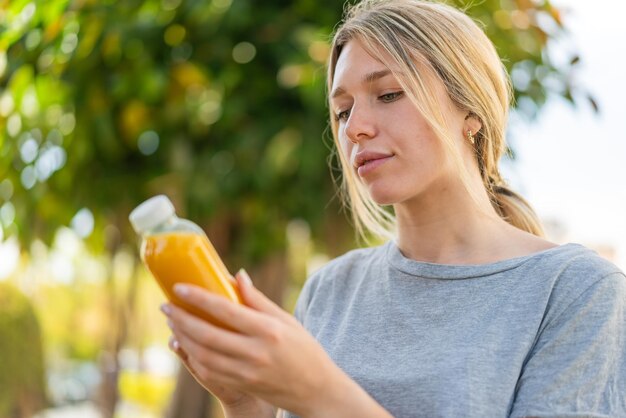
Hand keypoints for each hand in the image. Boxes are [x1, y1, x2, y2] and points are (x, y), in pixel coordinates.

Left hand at [161, 270, 352, 416]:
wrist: (317, 391)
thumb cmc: (305, 350)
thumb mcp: (287, 320)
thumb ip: (258, 300)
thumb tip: (236, 276)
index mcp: (268, 330)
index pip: (226, 310)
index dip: (199, 298)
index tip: (179, 287)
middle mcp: (256, 352)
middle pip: (208, 334)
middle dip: (182, 318)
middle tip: (167, 305)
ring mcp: (247, 372)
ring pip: (203, 355)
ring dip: (183, 337)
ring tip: (173, 321)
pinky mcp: (242, 385)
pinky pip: (209, 371)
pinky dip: (192, 356)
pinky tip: (186, 343)